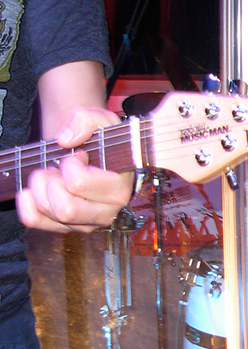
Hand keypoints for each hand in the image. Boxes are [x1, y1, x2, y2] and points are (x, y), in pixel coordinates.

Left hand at [16, 108, 133, 232]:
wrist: (95, 155)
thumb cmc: (101, 140)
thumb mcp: (101, 120)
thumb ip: (87, 120)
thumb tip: (65, 139)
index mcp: (119, 188)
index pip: (80, 184)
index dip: (70, 165)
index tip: (78, 155)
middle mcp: (107, 211)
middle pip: (65, 208)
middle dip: (51, 182)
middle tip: (56, 167)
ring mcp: (86, 223)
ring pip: (49, 213)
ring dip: (40, 188)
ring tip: (50, 175)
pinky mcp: (67, 228)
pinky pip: (34, 221)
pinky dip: (27, 203)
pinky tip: (35, 189)